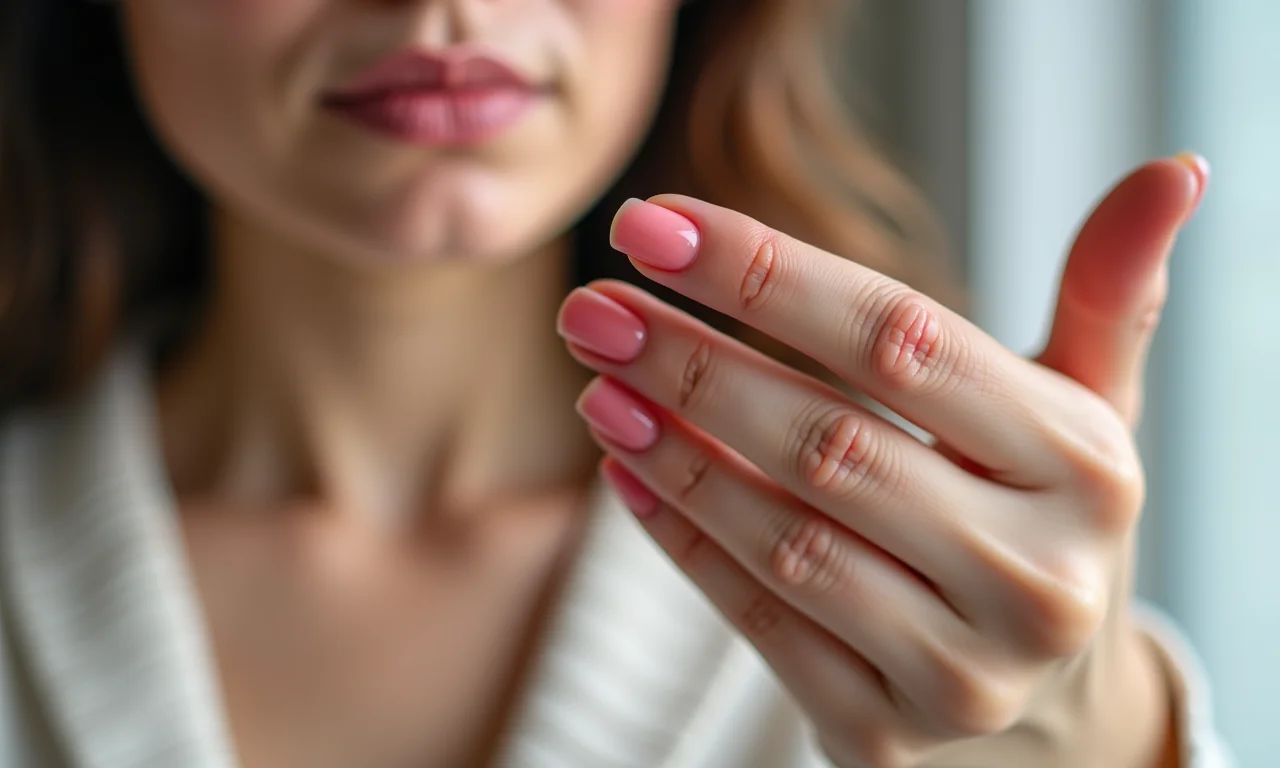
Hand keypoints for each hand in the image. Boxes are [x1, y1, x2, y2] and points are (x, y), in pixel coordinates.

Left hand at [556, 155, 1205, 767]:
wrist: (1048, 708)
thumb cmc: (1040, 522)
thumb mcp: (1083, 414)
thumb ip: (1106, 298)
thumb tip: (1172, 170)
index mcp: (1084, 469)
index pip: (903, 342)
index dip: (766, 276)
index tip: (657, 225)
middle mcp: (1035, 578)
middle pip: (828, 441)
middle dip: (690, 363)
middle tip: (591, 307)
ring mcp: (962, 674)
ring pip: (784, 539)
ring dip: (672, 451)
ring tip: (599, 383)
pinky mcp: (883, 736)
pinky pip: (761, 624)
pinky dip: (685, 541)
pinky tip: (628, 471)